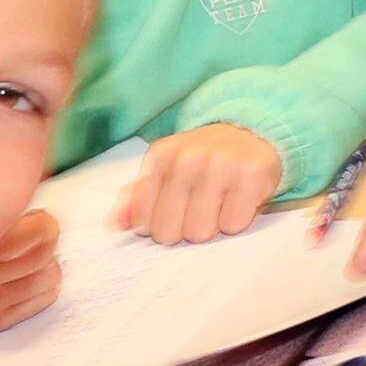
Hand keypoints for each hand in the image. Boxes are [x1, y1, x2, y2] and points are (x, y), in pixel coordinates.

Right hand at [0, 205, 60, 333]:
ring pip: (45, 280)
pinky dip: (43, 286)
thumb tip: (35, 179)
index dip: (43, 224)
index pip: (27, 239)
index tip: (40, 216)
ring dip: (47, 263)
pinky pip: (40, 302)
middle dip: (47, 240)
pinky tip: (28, 273)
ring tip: (30, 252)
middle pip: (39, 258)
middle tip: (38, 231)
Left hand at [119, 122, 284, 243]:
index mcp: (161, 157)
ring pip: (202, 232)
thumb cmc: (203, 160)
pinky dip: (238, 219)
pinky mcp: (251, 174)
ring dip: (213, 225)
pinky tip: (238, 199)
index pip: (144, 222)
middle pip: (170, 232)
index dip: (161, 226)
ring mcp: (221, 164)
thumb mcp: (165, 171)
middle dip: (186, 229)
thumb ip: (137, 198)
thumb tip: (114, 224)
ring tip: (220, 203)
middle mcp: (188, 158)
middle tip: (200, 210)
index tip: (175, 212)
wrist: (251, 133)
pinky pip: (234, 225)